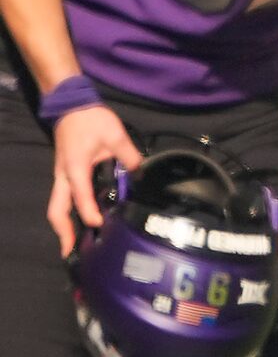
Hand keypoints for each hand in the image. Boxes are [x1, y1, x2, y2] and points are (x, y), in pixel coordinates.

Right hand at [48, 105, 139, 256]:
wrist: (70, 105)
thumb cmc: (90, 119)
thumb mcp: (115, 134)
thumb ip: (130, 155)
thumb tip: (141, 173)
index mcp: (75, 167)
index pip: (81, 196)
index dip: (89, 212)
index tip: (99, 225)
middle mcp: (64, 176)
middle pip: (57, 209)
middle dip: (63, 232)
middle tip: (72, 252)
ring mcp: (62, 176)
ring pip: (57, 206)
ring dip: (64, 226)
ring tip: (74, 246)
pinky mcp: (65, 175)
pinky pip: (63, 199)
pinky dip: (68, 214)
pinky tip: (81, 224)